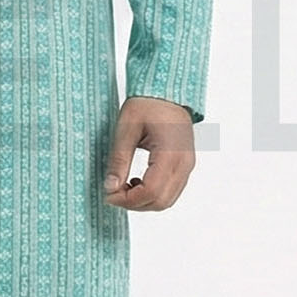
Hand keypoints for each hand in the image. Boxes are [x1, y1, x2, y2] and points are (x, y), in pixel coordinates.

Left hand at [103, 97, 195, 211]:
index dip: (128, 199)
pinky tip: (137, 182)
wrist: (167, 92)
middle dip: (134, 204)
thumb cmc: (148, 104)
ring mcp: (187, 166)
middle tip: (113, 193)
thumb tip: (110, 187)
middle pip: (160, 202)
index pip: (151, 191)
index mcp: (170, 153)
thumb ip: (119, 159)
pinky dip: (153, 195)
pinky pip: (171, 191)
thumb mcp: (126, 129)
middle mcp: (184, 164)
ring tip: (124, 187)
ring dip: (144, 202)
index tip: (109, 195)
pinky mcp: (185, 166)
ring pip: (167, 200)